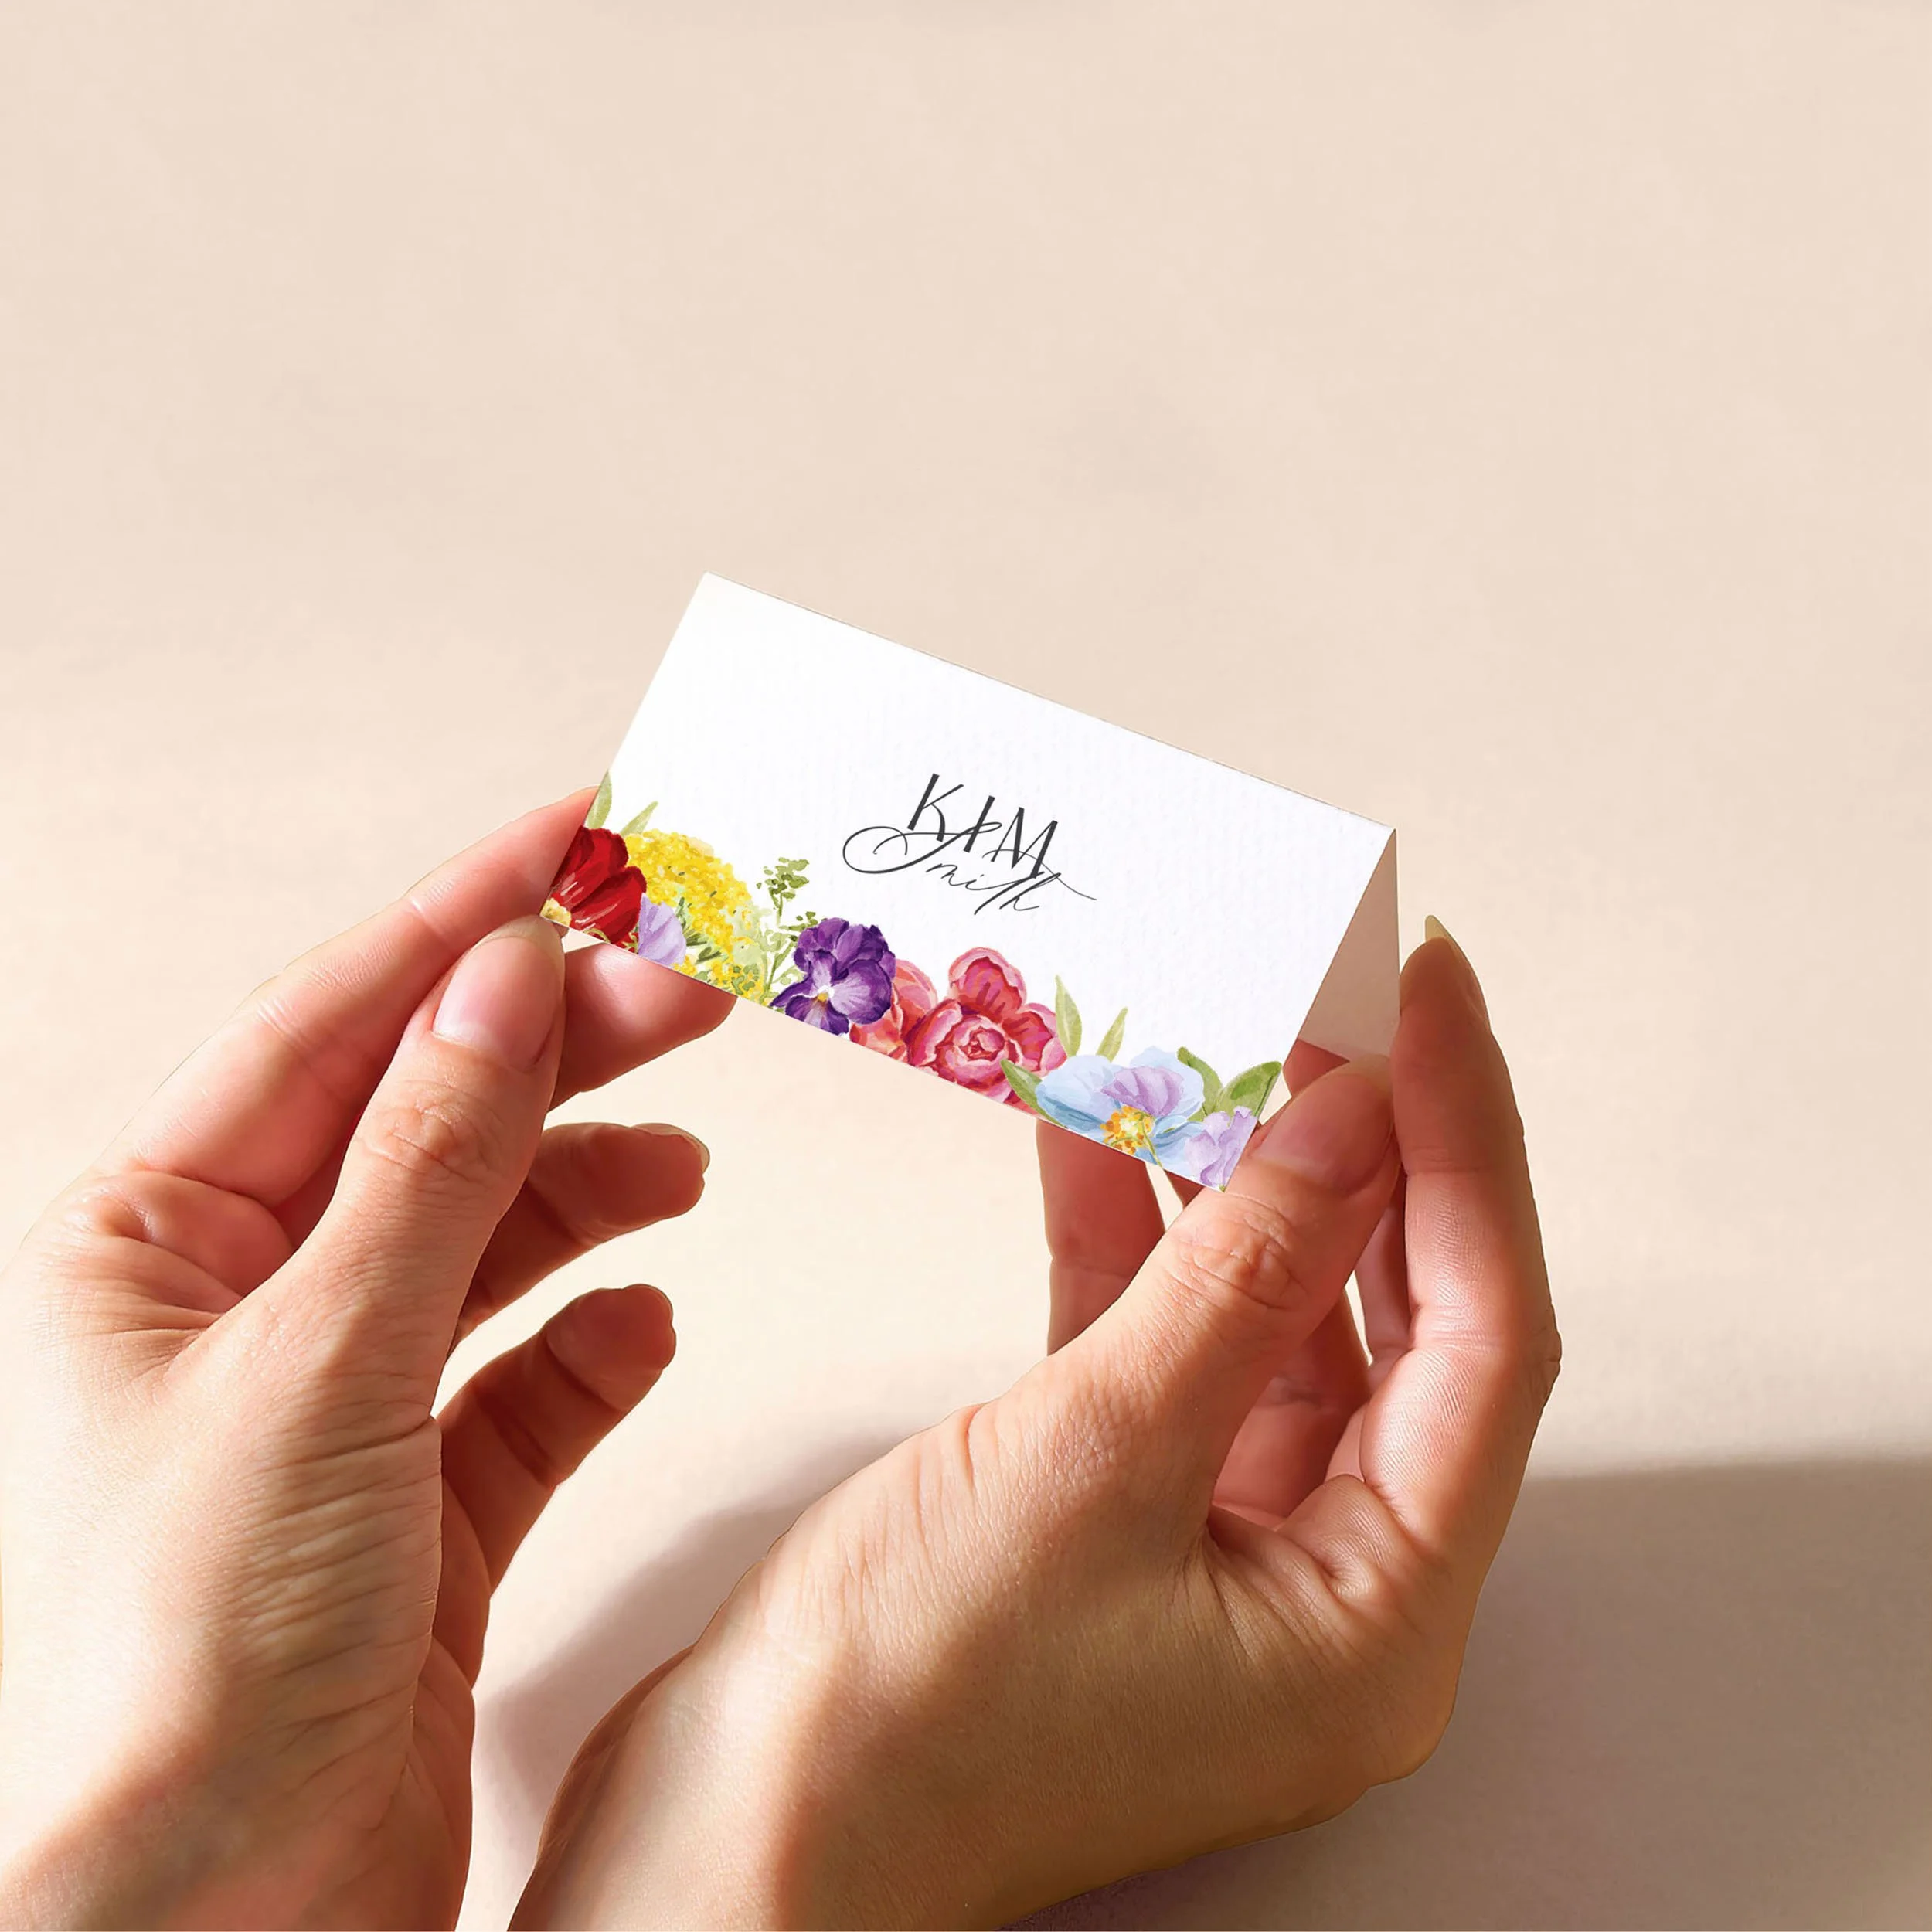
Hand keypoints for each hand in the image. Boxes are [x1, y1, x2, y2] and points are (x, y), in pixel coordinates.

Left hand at [0, 798, 730, 1927]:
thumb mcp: (322, 1358)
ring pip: (484, 1242)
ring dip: (587, 1190)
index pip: (332, 1023)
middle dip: (559, 1049)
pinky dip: (591, 1346)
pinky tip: (645, 1322)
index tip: (578, 831)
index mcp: (150, 1241)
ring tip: (682, 1159)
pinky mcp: (419, 1509)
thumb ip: (430, 1157)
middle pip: (426, 1123)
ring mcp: (334, 1407)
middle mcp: (236, 1308)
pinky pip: (524, 1384)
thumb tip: (507, 972)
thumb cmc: (192, 1663)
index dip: (462, 915)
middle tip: (693, 985)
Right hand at [517, 926, 1557, 1927]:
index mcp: (1375, 1619)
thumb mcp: (1095, 1456)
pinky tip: (1102, 1135)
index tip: (1431, 998)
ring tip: (1216, 1034)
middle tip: (1334, 999)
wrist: (729, 1835)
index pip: (1484, 1337)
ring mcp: (1213, 1553)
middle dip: (1362, 1150)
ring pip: (1265, 1321)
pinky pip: (1159, 1349)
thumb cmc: (905, 1711)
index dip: (1469, 1148)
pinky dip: (1134, 1244)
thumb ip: (1238, 1276)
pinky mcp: (1113, 1517)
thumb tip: (1351, 1124)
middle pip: (1391, 1322)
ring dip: (1234, 1183)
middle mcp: (1320, 1591)